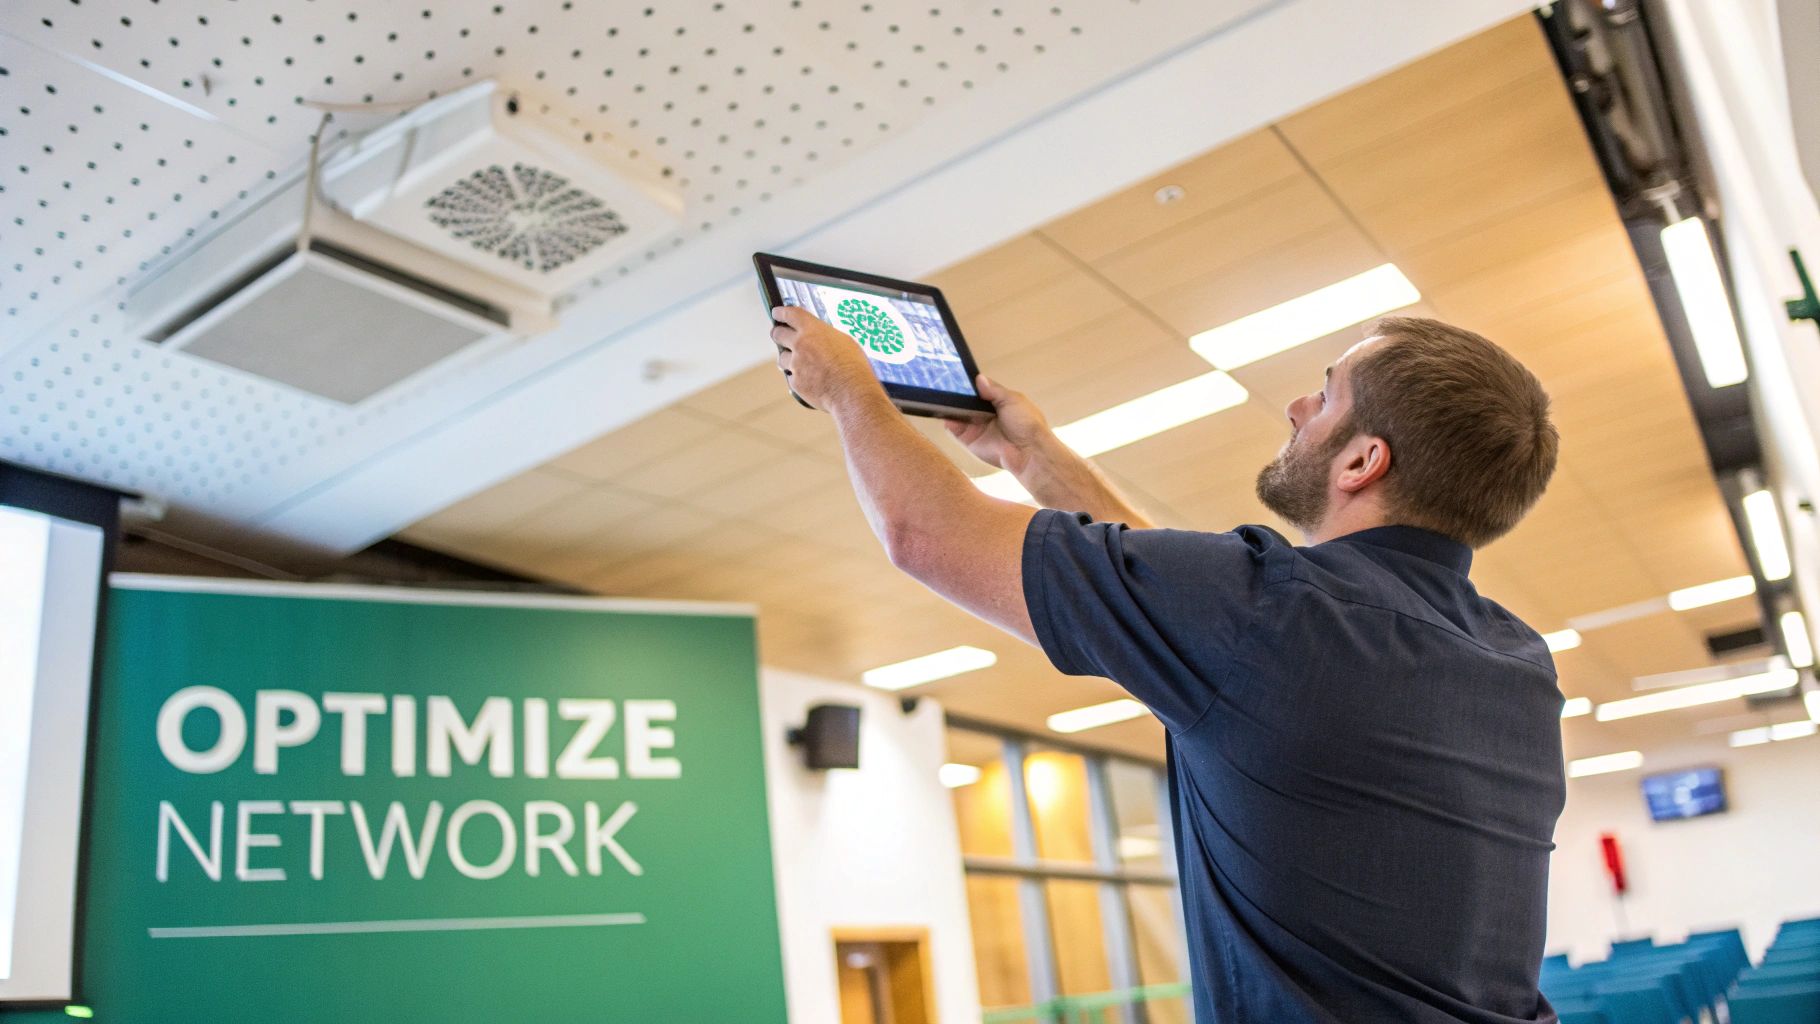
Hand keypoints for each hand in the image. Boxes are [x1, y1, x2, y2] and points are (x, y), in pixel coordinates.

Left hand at [770, 305, 884, 413]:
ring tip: (800, 363)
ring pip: (782, 358)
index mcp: (812, 330)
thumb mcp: (844, 341)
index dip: (781, 312)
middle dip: (778, 334)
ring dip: (788, 359)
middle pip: (778, 334)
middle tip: (780, 335)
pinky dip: (798, 377)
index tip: (777, 313)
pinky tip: (810, 380)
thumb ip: (825, 336)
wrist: (852, 392)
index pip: (790, 314)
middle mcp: (800, 344)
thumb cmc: (853, 366)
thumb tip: (820, 338)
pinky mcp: (795, 383)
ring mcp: (795, 364)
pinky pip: (791, 377)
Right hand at [943, 375, 1055, 476]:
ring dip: (951, 409)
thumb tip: (979, 378)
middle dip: (957, 397)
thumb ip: (994, 390)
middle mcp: (986, 415)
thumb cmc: (1027, 424)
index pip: (979, 392)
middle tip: (946, 388)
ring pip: (959, 416)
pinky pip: (956, 432)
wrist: (1028, 451)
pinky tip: (947, 416)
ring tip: (943, 401)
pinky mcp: (971, 442)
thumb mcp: (1012, 400)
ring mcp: (978, 428)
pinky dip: (950, 424)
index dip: (969, 386)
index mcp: (998, 403)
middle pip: (966, 403)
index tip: (958, 377)